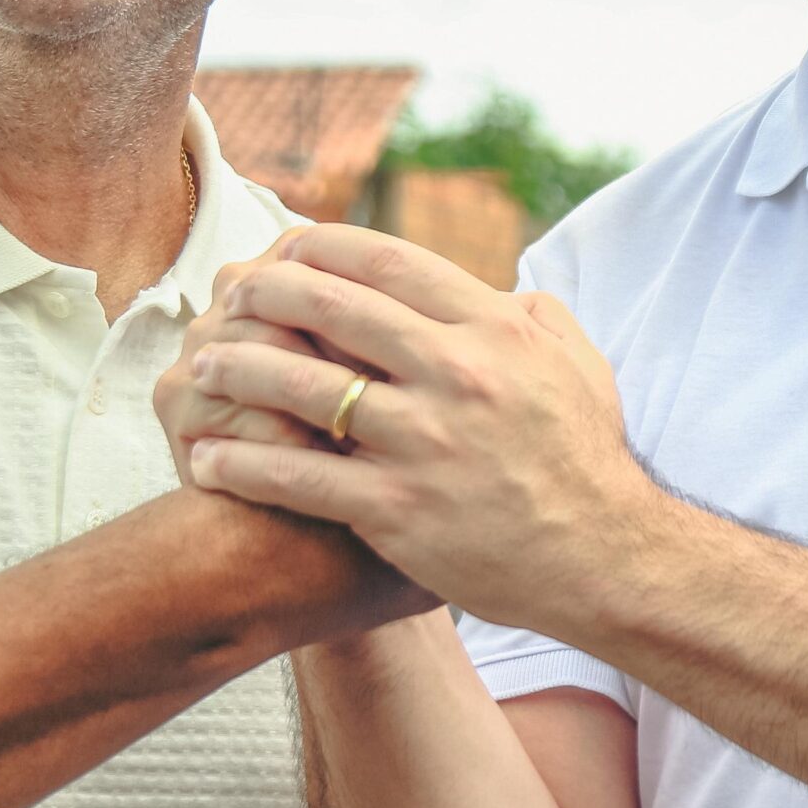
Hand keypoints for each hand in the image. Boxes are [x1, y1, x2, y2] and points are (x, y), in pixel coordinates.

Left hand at [184, 225, 660, 631]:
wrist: (606, 560)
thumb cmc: (588, 460)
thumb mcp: (579, 364)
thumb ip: (535, 316)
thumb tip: (502, 288)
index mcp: (495, 329)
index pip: (391, 263)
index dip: (326, 247)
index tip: (290, 246)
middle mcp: (456, 374)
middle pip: (335, 309)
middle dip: (269, 294)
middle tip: (235, 294)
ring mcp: (423, 442)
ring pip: (303, 388)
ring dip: (238, 370)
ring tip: (202, 368)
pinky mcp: (396, 509)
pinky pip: (298, 476)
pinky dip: (243, 463)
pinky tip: (207, 457)